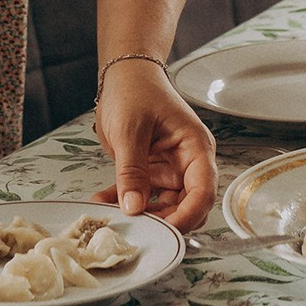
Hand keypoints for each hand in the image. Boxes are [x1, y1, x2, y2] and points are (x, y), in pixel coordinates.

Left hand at [91, 57, 215, 229]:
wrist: (123, 74)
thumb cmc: (135, 90)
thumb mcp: (130, 131)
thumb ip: (132, 172)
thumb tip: (133, 208)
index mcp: (195, 148)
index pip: (203, 191)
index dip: (188, 216)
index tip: (166, 231)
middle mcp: (188, 162)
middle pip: (187, 205)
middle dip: (164, 220)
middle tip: (136, 228)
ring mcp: (170, 168)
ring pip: (164, 206)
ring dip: (140, 214)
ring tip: (112, 214)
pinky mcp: (152, 171)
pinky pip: (142, 196)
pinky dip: (124, 201)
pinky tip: (102, 201)